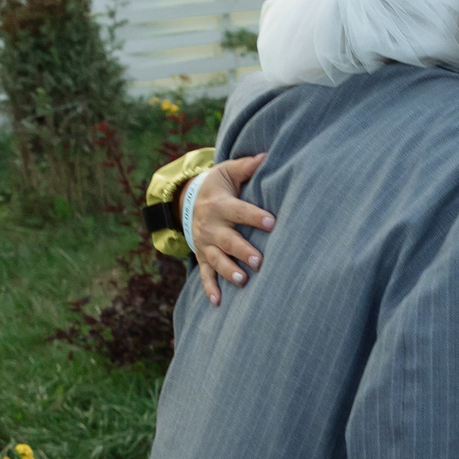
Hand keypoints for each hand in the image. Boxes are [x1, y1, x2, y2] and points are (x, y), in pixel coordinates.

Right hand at [189, 152, 273, 305]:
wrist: (186, 201)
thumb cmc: (216, 186)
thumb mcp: (227, 172)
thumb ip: (247, 166)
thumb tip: (268, 156)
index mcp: (220, 205)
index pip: (239, 211)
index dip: (255, 216)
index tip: (273, 222)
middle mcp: (210, 226)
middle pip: (227, 240)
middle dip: (242, 251)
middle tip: (259, 261)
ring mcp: (204, 243)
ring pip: (216, 260)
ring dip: (229, 271)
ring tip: (243, 281)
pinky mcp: (201, 256)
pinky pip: (204, 275)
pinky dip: (210, 289)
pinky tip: (218, 303)